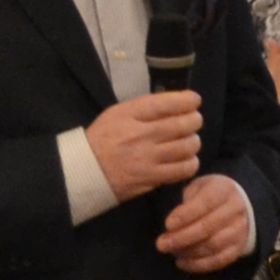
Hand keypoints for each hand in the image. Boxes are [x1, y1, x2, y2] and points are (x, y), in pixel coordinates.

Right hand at [83, 88, 206, 194]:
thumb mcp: (118, 113)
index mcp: (129, 114)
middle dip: (194, 120)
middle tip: (194, 121)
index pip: (166, 103)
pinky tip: (187, 159)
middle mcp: (139, 135)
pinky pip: (182, 170)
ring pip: (186, 147)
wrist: (85, 170)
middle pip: (182, 125)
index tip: (194, 100)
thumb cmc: (104, 138)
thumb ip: (146, 108)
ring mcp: (146, 158)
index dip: (187, 100)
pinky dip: (190, 163)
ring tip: (190, 140)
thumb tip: (179, 103)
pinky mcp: (151, 178)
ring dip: (193, 142)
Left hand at [157, 173, 254, 272]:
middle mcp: (235, 209)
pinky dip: (198, 264)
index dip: (186, 214)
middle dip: (182, 237)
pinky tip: (181, 262)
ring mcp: (240, 229)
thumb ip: (183, 202)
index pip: (206, 202)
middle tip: (162, 244)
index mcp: (224, 189)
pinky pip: (219, 260)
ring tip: (171, 252)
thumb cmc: (206, 194)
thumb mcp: (194, 188)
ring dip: (189, 251)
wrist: (232, 204)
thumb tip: (170, 225)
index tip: (167, 224)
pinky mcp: (238, 247)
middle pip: (208, 227)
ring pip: (214, 245)